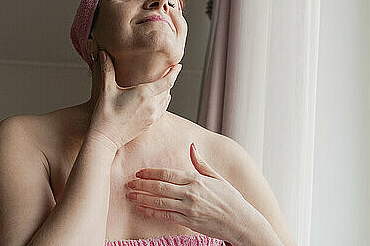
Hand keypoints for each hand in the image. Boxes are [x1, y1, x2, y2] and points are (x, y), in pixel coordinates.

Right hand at [88, 50, 181, 149]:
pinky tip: (159, 99)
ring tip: (164, 84)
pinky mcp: (150, 123)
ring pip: (166, 100)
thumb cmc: (105, 113)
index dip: (174, 72)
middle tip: (169, 71)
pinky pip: (162, 109)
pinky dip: (163, 102)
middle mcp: (152, 104)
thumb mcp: (106, 89)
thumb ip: (107, 69)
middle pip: (167, 89)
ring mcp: (152, 115)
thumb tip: (103, 53)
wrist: (106, 137)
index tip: (178, 65)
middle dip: (169, 80)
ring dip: (166, 91)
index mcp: (144, 93)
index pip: (167, 81)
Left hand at [124, 143, 252, 242]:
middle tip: (128, 183)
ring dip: (142, 198)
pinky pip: (166, 216)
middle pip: (160, 187)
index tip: (139, 172)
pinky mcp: (188, 221)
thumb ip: (201, 163)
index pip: (168, 174)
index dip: (151, 173)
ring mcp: (189, 208)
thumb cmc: (230, 199)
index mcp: (196, 179)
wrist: (241, 222)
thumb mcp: (217, 177)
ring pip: (160, 202)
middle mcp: (191, 193)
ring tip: (130, 196)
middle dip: (142, 185)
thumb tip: (192, 146)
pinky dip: (152, 212)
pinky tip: (142, 209)